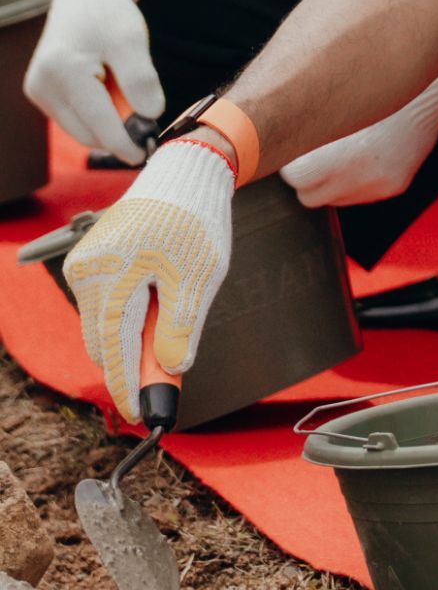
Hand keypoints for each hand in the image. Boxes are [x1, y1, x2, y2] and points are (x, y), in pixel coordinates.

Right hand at [24, 0, 164, 163]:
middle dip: (119, 134)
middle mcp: (42, 85)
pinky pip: (75, 120)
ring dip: (108, 124)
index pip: (98, 123)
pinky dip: (96, 116)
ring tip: (121, 89)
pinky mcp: (41, 94)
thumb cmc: (108, 16)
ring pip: (81, 131)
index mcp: (63, 70)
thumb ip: (141, 79)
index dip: (126, 143)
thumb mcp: (132, 39)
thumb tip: (151, 116)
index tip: (149, 153)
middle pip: (89, 133)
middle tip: (147, 118)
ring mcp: (38, 91)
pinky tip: (106, 90)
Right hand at [64, 141, 234, 421]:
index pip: (113, 350)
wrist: (185, 174)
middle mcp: (86, 273)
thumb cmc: (194, 220)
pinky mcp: (93, 260)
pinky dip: (128, 319)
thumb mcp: (198, 279)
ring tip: (170, 332)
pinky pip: (105, 305)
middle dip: (131, 366)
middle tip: (168, 381)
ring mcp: (85, 265)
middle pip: (102, 342)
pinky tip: (157, 310)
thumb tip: (170, 368)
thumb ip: (180, 328)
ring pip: (103, 325)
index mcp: (108, 277)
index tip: (143, 415)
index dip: (129, 388)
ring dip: (131, 341)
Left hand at [281, 68, 437, 208]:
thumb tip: (273, 139)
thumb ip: (304, 126)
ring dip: (329, 182)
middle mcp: (359, 176)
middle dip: (307, 177)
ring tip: (341, 151)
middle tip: (315, 153)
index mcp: (339, 154)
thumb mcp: (333, 102)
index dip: (292, 162)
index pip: (294, 178)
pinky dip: (353, 181)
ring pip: (332, 199)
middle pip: (309, 196)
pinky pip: (358, 196)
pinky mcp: (393, 187)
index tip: (297, 147)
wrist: (429, 94)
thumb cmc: (374, 87)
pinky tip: (362, 156)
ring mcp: (377, 185)